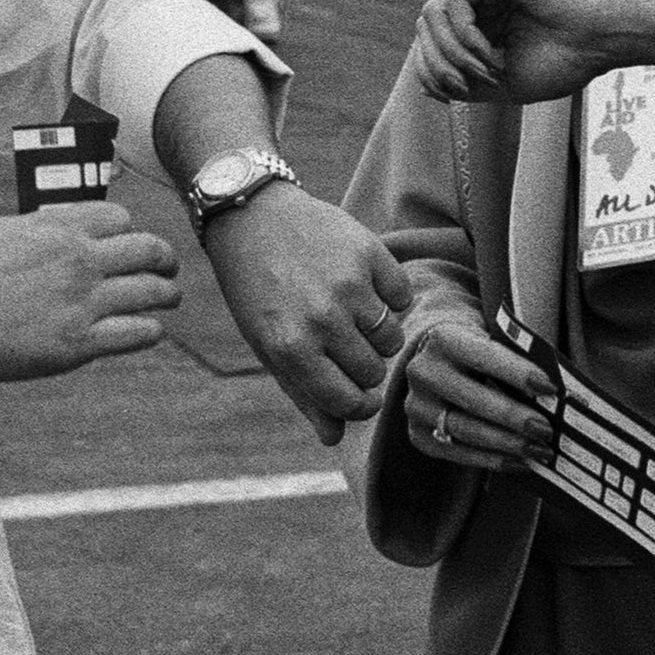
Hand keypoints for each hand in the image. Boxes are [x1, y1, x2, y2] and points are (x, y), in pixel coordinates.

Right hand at [0, 203, 180, 382]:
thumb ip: (39, 224)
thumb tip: (60, 220)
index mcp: (59, 227)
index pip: (120, 218)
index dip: (129, 230)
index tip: (129, 242)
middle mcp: (80, 260)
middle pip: (149, 250)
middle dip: (165, 259)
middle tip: (168, 268)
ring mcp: (84, 302)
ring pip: (153, 292)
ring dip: (167, 295)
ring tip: (170, 299)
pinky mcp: (81, 343)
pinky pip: (138, 333)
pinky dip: (151, 330)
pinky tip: (150, 330)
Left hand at [196, 186, 412, 441]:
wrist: (252, 216)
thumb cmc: (257, 289)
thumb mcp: (267, 345)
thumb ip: (303, 393)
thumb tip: (334, 438)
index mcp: (291, 348)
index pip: (348, 402)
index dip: (359, 406)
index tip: (361, 399)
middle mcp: (322, 319)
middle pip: (373, 371)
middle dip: (363, 366)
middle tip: (343, 343)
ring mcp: (349, 284)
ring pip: (392, 339)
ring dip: (377, 333)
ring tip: (350, 312)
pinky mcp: (369, 253)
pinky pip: (403, 297)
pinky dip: (390, 296)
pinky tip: (363, 285)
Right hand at [396, 309, 557, 472]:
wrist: (438, 360)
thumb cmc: (478, 349)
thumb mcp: (493, 340)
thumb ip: (519, 359)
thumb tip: (556, 393)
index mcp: (443, 338)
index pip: (482, 356)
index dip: (517, 372)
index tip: (549, 388)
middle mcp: (423, 371)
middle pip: (473, 399)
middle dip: (514, 417)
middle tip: (546, 429)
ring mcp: (416, 406)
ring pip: (465, 430)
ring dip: (507, 443)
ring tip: (539, 450)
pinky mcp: (418, 434)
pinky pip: (457, 453)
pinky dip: (492, 460)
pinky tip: (520, 462)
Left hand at [413, 0, 654, 105]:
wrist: (600, 41)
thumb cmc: (563, 63)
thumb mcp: (502, 85)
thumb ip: (461, 82)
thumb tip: (423, 85)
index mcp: (482, 26)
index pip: (430, 44)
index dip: (432, 73)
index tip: (461, 94)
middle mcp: (480, 2)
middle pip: (424, 30)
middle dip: (438, 65)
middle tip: (469, 85)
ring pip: (430, 15)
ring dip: (450, 52)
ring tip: (482, 70)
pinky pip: (452, 2)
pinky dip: (464, 36)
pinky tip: (490, 52)